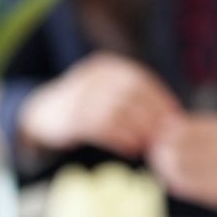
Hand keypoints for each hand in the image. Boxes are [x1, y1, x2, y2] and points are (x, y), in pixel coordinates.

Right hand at [18, 52, 181, 157]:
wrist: (41, 114)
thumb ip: (136, 100)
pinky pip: (101, 128)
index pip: (141, 79)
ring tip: (149, 145)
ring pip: (117, 112)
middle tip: (165, 136)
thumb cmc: (87, 109)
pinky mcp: (70, 115)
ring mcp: (79, 94)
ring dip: (137, 131)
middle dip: (152, 117)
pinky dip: (120, 140)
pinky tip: (132, 150)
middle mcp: (92, 76)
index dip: (160, 99)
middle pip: (131, 95)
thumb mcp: (110, 94)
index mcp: (106, 66)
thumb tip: (175, 117)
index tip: (175, 119)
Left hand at [147, 112, 216, 215]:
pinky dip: (174, 182)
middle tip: (155, 152)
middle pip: (177, 152)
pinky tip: (172, 178)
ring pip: (179, 171)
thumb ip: (195, 127)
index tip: (157, 136)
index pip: (182, 131)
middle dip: (160, 152)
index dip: (164, 135)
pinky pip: (188, 188)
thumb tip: (164, 125)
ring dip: (163, 168)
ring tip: (161, 165)